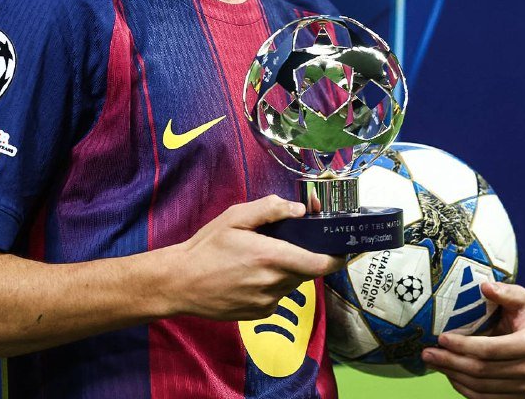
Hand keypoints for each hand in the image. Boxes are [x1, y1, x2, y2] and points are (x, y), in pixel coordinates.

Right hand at [169, 195, 343, 320]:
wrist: (180, 283)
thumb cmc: (207, 246)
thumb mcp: (235, 217)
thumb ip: (270, 209)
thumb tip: (301, 210)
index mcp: (271, 257)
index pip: (320, 263)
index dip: (337, 257)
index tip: (344, 248)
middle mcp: (274, 284)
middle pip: (305, 271)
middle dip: (303, 255)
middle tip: (286, 241)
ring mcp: (267, 303)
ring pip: (291, 283)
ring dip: (286, 270)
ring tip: (260, 256)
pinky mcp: (258, 315)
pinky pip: (277, 296)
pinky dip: (273, 284)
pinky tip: (250, 274)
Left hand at [422, 282, 524, 397]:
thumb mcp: (523, 298)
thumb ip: (506, 292)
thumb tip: (484, 287)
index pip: (490, 350)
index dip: (463, 346)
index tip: (441, 338)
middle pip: (482, 371)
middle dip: (450, 362)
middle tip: (426, 353)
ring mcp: (524, 388)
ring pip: (482, 388)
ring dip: (453, 376)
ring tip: (432, 362)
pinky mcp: (517, 397)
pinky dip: (464, 389)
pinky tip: (449, 374)